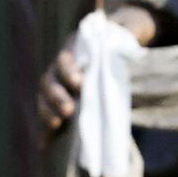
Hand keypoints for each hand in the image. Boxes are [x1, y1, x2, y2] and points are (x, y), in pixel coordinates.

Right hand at [37, 7, 156, 130]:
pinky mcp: (60, 109)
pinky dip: (45, 132)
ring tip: (57, 124)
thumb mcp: (127, 34)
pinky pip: (48, 119)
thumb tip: (134, 36)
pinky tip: (44, 144)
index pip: (65, 60)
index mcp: (74, 51)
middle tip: (68, 110)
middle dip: (56, 96)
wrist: (116, 58)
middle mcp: (61, 70)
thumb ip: (130, 32)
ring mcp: (58, 90)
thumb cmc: (122, 44)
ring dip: (48, 112)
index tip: (81, 83)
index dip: (69, 71)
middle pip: (50, 82)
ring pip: (45, 99)